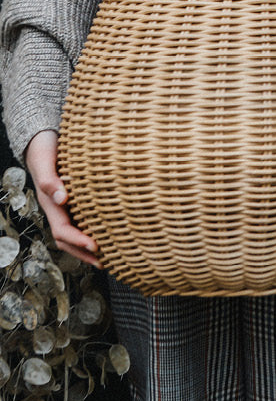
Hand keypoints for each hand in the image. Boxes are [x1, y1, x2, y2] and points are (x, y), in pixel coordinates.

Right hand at [25, 130, 99, 266]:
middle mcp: (57, 207)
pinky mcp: (73, 198)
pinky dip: (91, 229)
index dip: (78, 240)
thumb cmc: (44, 149)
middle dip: (83, 252)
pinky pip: (81, 219)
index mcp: (50, 203)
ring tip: (107, 255)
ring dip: (86, 246)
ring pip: (73, 231)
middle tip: (104, 262)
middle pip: (67, 238)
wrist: (42, 139)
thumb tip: (62, 199)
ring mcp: (64, 205)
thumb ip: (49, 180)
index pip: (63, 229)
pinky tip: (108, 231)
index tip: (95, 246)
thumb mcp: (45, 161)